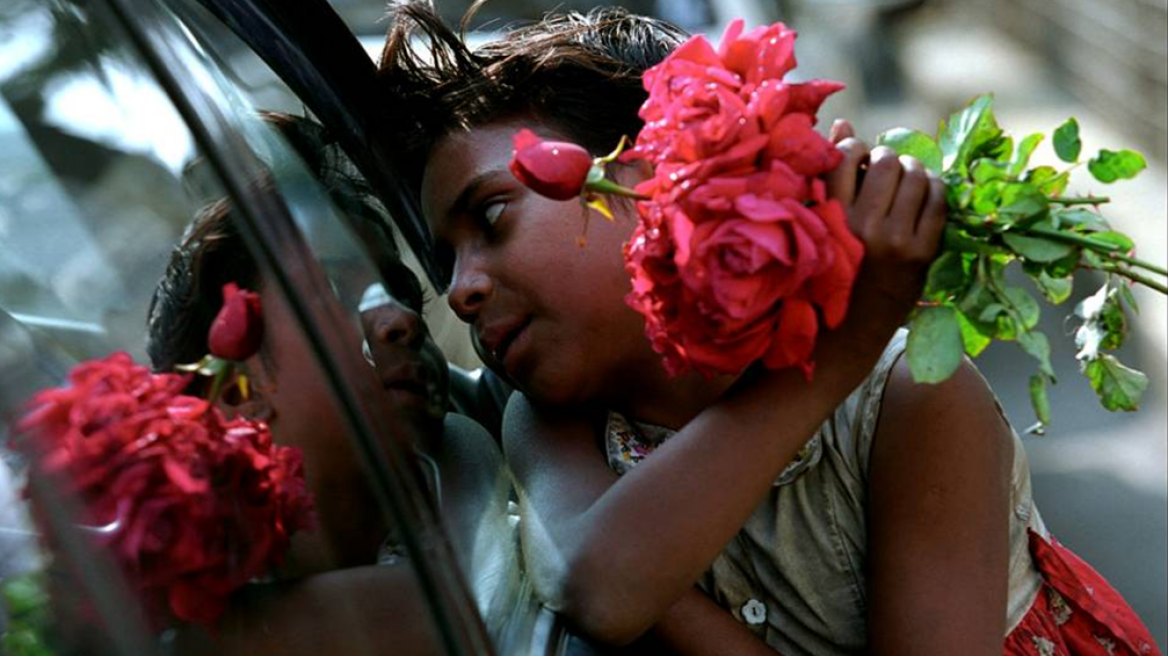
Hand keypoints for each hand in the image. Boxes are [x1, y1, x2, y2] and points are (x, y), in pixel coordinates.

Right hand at [826, 119, 946, 335]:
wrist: (841, 337)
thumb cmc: (819, 276)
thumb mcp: (814, 226)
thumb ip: (826, 175)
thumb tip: (842, 122)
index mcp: (826, 217)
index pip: (843, 155)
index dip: (853, 146)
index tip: (855, 157)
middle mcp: (860, 226)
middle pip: (887, 162)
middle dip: (888, 158)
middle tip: (885, 169)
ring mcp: (894, 241)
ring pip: (915, 176)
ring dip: (912, 170)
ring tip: (904, 180)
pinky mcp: (920, 256)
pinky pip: (937, 201)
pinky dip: (933, 189)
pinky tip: (921, 196)